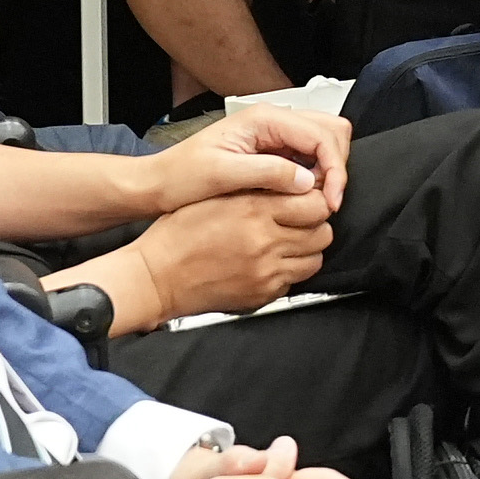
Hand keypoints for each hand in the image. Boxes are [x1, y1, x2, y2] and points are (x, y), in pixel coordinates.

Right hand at [120, 173, 334, 315]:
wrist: (157, 277)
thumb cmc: (178, 234)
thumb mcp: (216, 197)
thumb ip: (256, 189)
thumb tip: (291, 183)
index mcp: (254, 210)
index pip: (315, 204)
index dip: (315, 201)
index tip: (307, 200)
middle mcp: (265, 242)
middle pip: (322, 233)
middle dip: (315, 226)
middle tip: (299, 223)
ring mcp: (266, 272)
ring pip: (315, 260)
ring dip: (306, 250)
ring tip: (286, 244)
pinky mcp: (262, 294)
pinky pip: (294, 281)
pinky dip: (288, 272)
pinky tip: (270, 263)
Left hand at [142, 105, 344, 215]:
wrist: (159, 183)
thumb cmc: (181, 175)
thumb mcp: (222, 174)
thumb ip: (267, 173)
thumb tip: (309, 181)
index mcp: (263, 119)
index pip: (321, 134)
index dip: (334, 169)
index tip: (331, 200)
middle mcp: (273, 121)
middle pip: (331, 132)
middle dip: (337, 166)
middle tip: (328, 201)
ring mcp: (275, 136)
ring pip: (324, 143)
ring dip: (329, 172)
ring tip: (316, 202)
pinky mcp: (273, 152)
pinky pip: (309, 159)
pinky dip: (316, 177)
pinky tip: (304, 198)